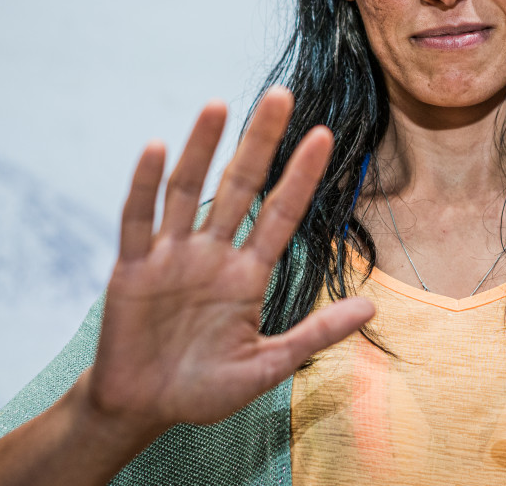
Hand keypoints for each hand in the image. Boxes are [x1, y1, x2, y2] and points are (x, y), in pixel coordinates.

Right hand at [85, 87, 374, 435]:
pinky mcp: (132, 269)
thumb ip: (315, 335)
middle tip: (281, 95)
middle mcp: (213, 254)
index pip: (281, 214)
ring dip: (202, 148)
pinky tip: (156, 148)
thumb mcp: (267, 366)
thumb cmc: (204, 389)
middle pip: (240, 186)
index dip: (300, 176)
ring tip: (219, 104)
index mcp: (248, 274)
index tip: (323, 135)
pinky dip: (144, 185)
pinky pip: (138, 221)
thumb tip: (373, 308)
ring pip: (188, 191)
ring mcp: (171, 256)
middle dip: (259, 142)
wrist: (142, 410)